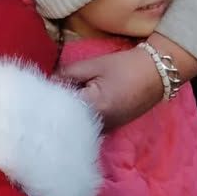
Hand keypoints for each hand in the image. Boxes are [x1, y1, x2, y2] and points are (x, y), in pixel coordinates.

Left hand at [57, 32, 196, 129]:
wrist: (157, 73)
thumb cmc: (126, 67)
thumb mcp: (94, 65)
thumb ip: (67, 73)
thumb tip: (48, 81)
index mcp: (94, 108)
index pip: (59, 107)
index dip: (48, 97)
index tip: (39, 89)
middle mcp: (99, 125)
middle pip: (66, 120)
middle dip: (55, 106)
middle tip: (46, 92)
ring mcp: (105, 130)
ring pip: (76, 124)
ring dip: (67, 112)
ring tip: (59, 97)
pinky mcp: (110, 128)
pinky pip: (86, 125)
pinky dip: (78, 116)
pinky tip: (75, 104)